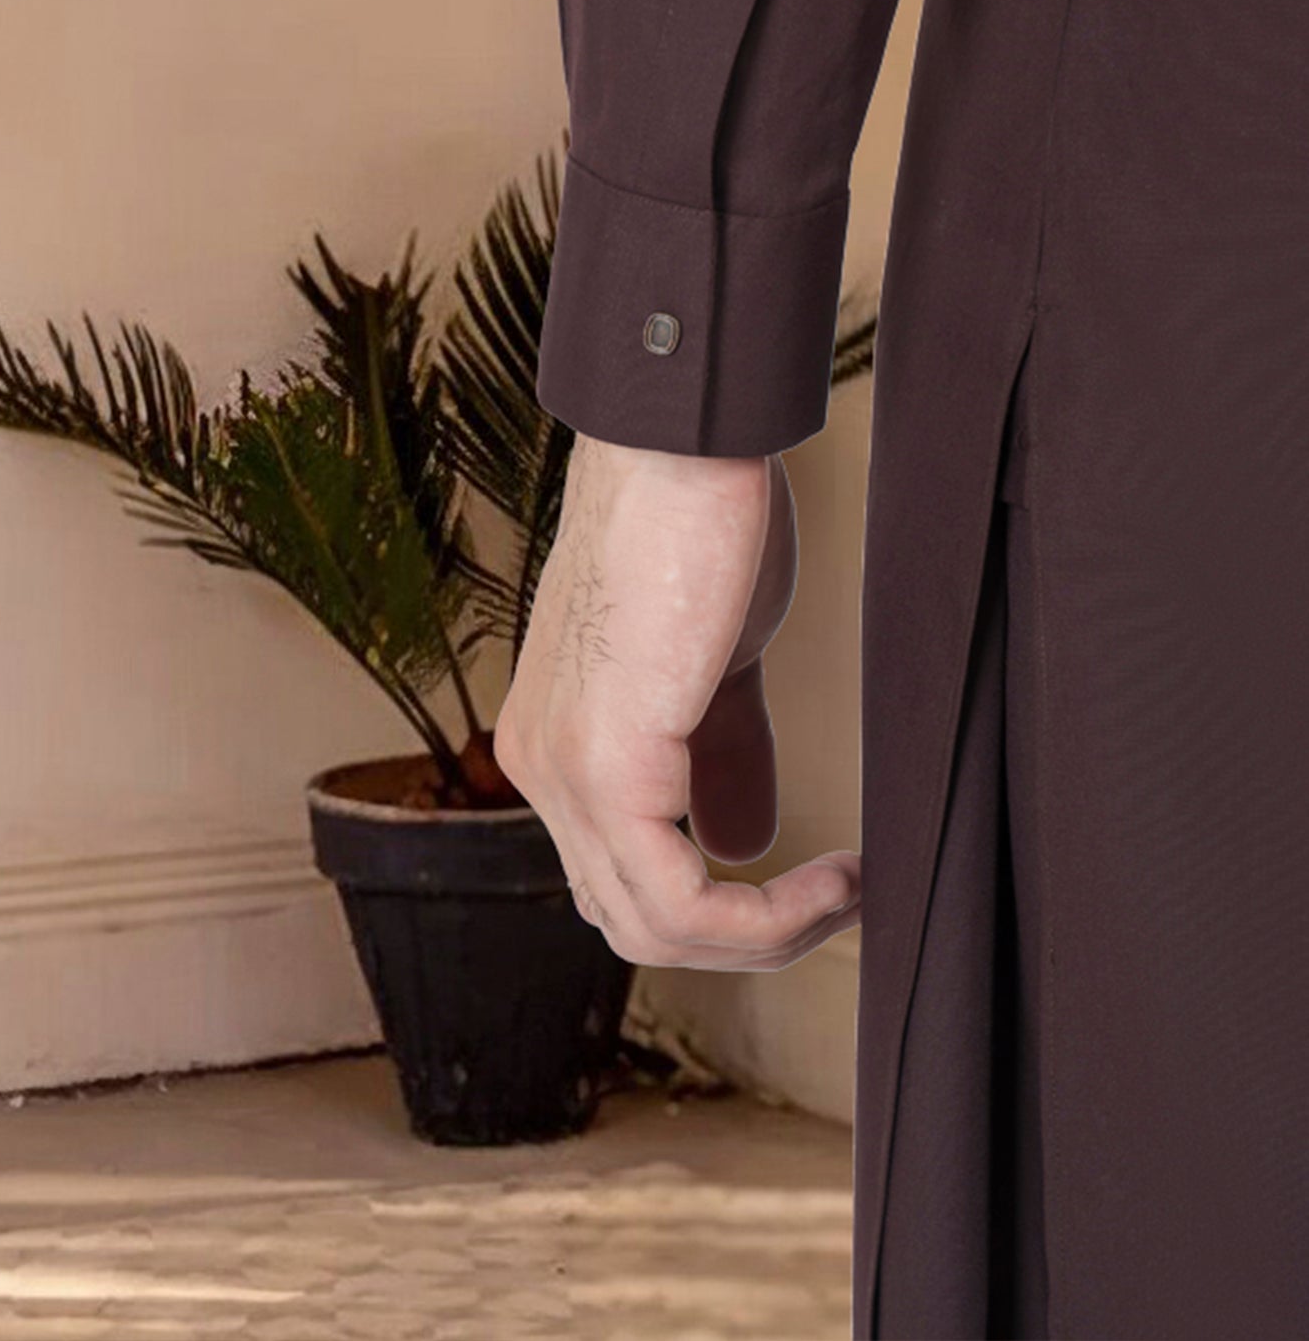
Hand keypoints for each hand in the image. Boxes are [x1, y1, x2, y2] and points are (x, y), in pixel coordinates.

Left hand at [493, 433, 860, 969]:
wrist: (683, 446)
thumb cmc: (699, 524)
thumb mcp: (715, 666)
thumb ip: (721, 754)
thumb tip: (744, 839)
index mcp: (554, 741)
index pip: (619, 878)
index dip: (720, 906)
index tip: (815, 882)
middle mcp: (538, 764)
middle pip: (629, 921)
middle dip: (745, 937)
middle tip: (837, 900)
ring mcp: (561, 771)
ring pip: (649, 928)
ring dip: (765, 936)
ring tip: (846, 893)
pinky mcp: (608, 764)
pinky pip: (679, 900)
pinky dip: (766, 914)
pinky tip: (834, 876)